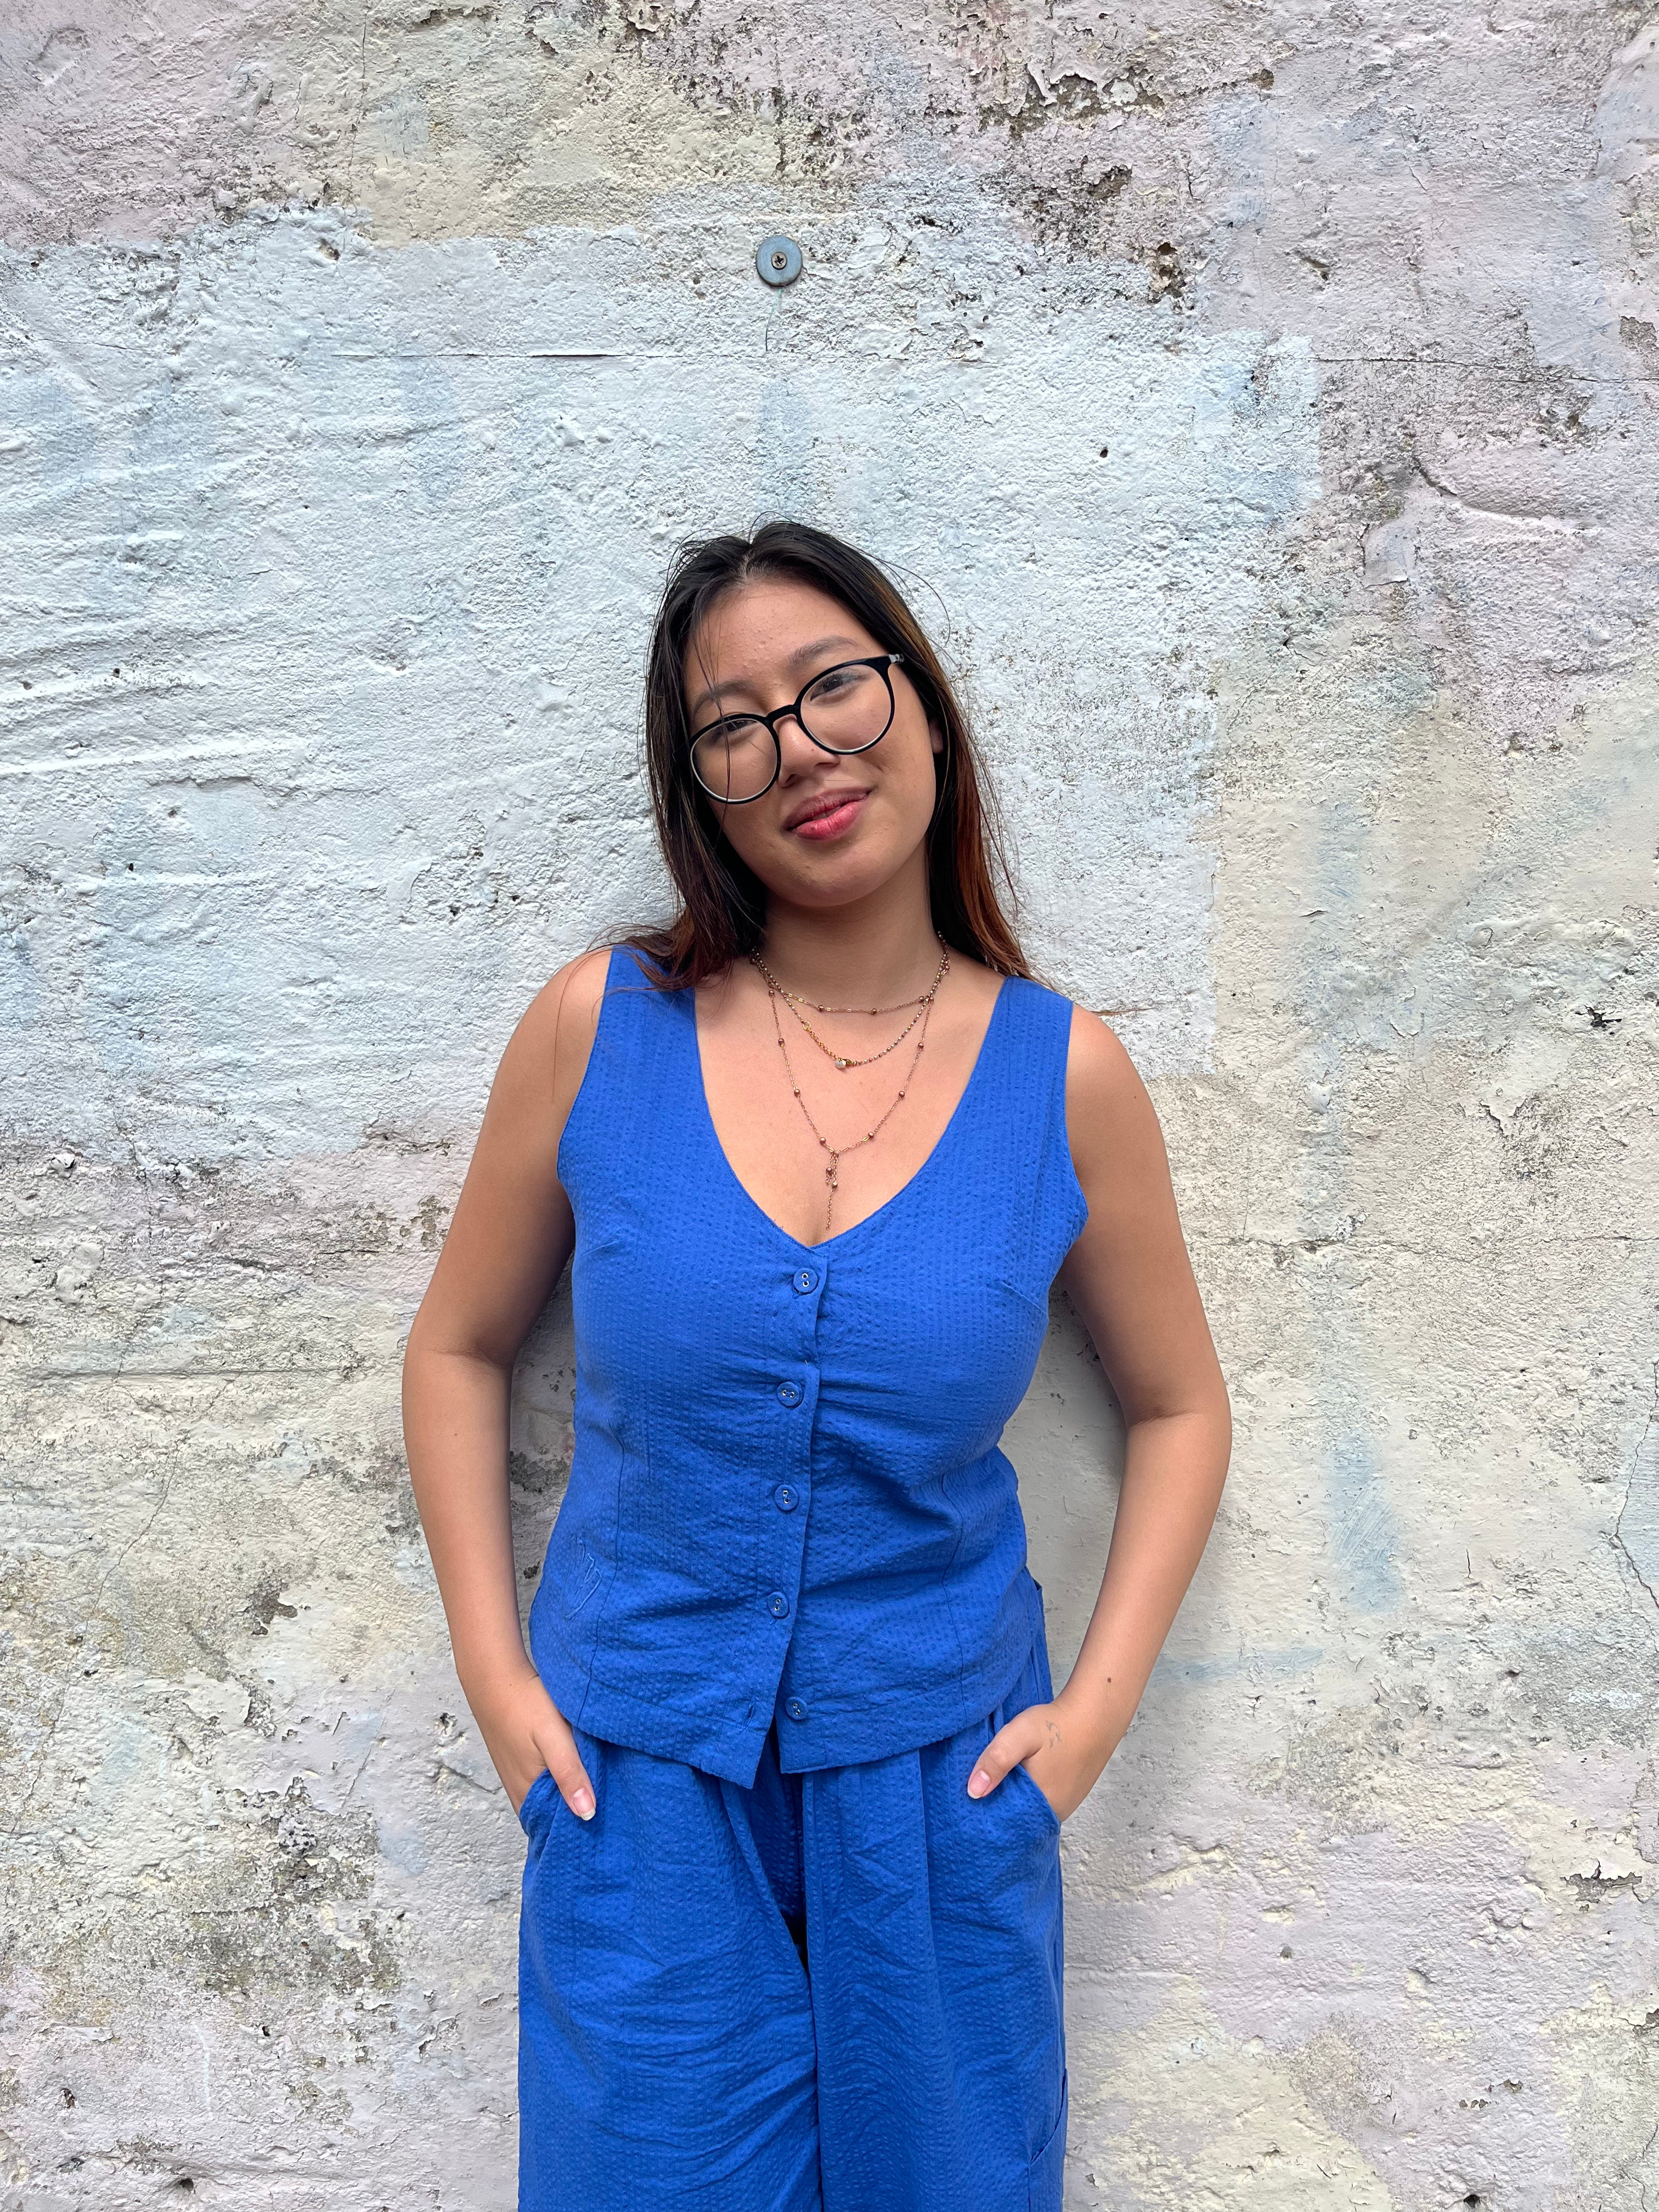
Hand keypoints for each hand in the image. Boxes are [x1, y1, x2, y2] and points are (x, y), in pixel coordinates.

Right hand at [462, 1654, 595, 1820]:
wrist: (496, 1678)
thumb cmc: (525, 1705)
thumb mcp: (554, 1738)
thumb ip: (569, 1775)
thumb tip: (587, 1815)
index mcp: (528, 1794)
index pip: (557, 1828)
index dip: (582, 1830)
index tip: (609, 1830)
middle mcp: (520, 1793)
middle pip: (554, 1816)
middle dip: (579, 1816)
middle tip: (613, 1813)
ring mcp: (517, 1779)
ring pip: (549, 1800)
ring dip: (570, 1798)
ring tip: (603, 1794)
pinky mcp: (519, 1764)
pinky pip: (543, 1785)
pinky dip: (560, 1783)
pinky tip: (578, 1772)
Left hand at [965, 1695, 1112, 1824]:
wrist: (1095, 1714)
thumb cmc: (1057, 1724)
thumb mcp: (1019, 1735)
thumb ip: (996, 1761)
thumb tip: (973, 1793)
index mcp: (1041, 1806)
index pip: (1005, 1822)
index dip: (986, 1811)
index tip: (968, 1800)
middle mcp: (1055, 1812)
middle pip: (1018, 1817)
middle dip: (999, 1804)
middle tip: (983, 1784)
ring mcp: (1065, 1805)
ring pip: (1030, 1809)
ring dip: (1015, 1797)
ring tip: (1000, 1779)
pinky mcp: (1070, 1794)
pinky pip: (1042, 1801)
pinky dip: (1030, 1792)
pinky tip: (1023, 1775)